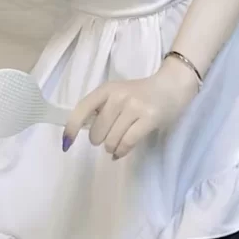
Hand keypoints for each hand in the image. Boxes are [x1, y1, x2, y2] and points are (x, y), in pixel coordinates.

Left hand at [62, 61, 199, 160]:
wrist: (172, 86)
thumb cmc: (141, 93)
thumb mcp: (118, 94)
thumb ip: (102, 109)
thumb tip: (83, 134)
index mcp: (107, 89)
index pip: (82, 109)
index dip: (71, 128)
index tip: (66, 144)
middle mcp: (118, 96)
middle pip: (97, 132)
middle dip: (101, 140)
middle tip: (110, 136)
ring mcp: (134, 107)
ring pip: (111, 140)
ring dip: (112, 147)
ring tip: (119, 142)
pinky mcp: (148, 119)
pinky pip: (126, 143)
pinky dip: (121, 152)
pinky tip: (121, 151)